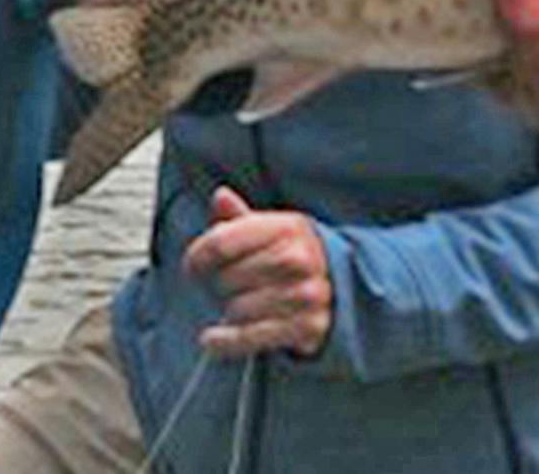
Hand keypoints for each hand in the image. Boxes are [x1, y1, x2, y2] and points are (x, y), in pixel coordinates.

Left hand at [182, 187, 332, 359]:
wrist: (345, 287)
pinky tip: (211, 340)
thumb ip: (241, 217)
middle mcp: (298, 259)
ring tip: (241, 305)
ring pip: (237, 309)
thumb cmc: (297, 254)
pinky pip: (250, 337)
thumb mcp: (274, 229)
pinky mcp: (306, 328)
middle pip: (227, 278)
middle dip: (220, 285)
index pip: (223, 241)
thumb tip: (220, 196)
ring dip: (230, 311)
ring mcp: (305, 295)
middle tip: (229, 286)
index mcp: (287, 227)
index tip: (193, 266)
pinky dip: (225, 342)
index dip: (198, 255)